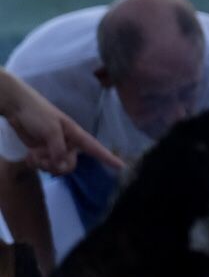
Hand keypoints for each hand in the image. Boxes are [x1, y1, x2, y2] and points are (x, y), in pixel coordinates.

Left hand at [0, 71, 122, 175]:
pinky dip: (34, 163)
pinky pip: (41, 166)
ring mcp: (54, 149)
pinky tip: (29, 154)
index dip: (108, 157)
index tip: (122, 166)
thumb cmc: (38, 113)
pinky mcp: (41, 153)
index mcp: (75, 135)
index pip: (95, 148)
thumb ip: (58, 149)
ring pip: (54, 168)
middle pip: (69, 166)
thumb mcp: (51, 129)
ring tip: (33, 153)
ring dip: (42, 163)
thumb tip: (61, 167)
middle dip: (55, 165)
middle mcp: (67, 144)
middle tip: (43, 156)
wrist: (17, 108)